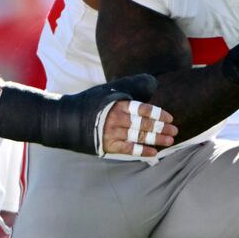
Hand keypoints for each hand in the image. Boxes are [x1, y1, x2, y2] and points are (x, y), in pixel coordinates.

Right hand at [0, 75, 175, 155]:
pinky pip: (128, 150)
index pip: (142, 109)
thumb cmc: (88, 103)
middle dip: (161, 128)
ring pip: (139, 137)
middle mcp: (115, 118)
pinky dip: (142, 151)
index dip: (158, 114)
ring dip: (156, 140)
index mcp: (117, 103)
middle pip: (143, 125)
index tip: (169, 118)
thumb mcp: (108, 91)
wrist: (63, 120)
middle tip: (175, 131)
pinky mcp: (106, 145)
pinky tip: (154, 153)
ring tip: (170, 141)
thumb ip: (130, 87)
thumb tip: (152, 84)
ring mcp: (111, 133)